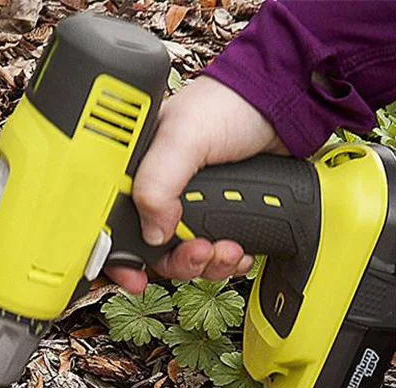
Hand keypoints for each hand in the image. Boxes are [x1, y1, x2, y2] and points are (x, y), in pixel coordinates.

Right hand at [104, 76, 287, 293]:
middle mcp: (158, 194)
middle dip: (179, 262)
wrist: (282, 104)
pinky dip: (226, 261)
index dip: (119, 258)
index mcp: (135, 174)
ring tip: (228, 249)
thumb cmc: (229, 103)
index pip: (112, 226)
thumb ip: (158, 183)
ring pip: (184, 258)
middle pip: (152, 252)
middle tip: (200, 253)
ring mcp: (188, 208)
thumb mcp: (184, 137)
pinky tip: (239, 248)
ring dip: (207, 264)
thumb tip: (153, 233)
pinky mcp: (217, 216)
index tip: (136, 277)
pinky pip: (213, 256)